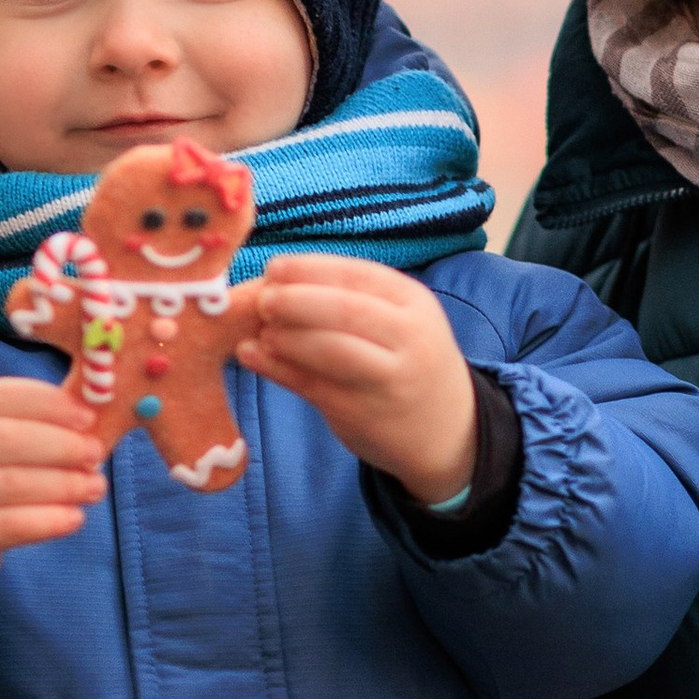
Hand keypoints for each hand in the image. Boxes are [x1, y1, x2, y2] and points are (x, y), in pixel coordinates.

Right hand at [0, 375, 105, 612]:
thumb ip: (25, 425)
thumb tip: (91, 415)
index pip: (2, 395)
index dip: (49, 404)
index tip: (88, 418)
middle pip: (8, 438)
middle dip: (60, 445)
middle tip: (96, 455)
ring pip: (11, 483)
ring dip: (62, 485)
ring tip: (95, 488)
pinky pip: (8, 526)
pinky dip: (47, 522)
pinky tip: (74, 519)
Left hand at [233, 252, 478, 502]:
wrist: (447, 430)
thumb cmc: (407, 362)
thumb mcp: (399, 321)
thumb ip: (350, 300)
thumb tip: (275, 282)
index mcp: (414, 302)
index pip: (357, 275)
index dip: (310, 269)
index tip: (274, 268)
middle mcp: (409, 337)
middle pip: (345, 310)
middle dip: (295, 301)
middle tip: (262, 300)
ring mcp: (390, 379)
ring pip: (331, 350)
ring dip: (286, 337)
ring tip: (260, 331)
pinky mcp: (365, 414)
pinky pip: (314, 387)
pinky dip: (276, 369)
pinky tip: (251, 355)